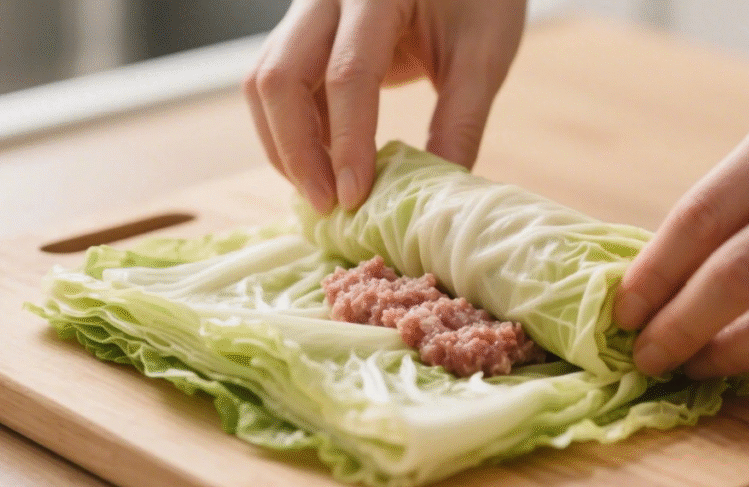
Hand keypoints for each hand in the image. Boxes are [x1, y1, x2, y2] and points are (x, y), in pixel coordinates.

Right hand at [244, 0, 526, 212]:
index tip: (355, 197)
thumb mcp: (483, 55)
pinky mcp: (302, 30)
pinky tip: (324, 163)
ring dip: (285, 144)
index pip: (348, 73)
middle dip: (297, 151)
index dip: (348, 142)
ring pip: (265, 81)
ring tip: (323, 191)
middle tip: (328, 205)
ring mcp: (307, 10)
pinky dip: (294, 128)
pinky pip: (278, 81)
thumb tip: (433, 198)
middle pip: (280, 77)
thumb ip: (460, 122)